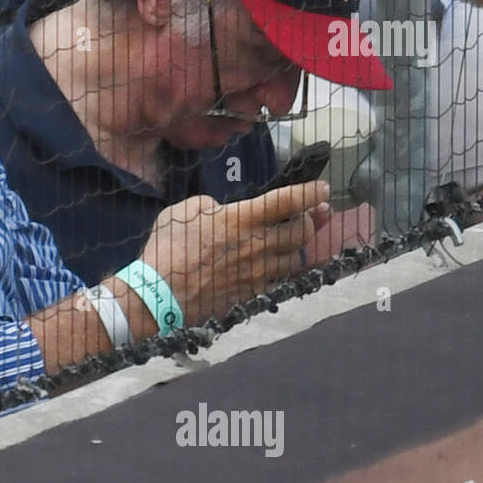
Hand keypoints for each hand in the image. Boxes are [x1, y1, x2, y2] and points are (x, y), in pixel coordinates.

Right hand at [142, 183, 331, 324]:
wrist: (160, 293)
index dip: (311, 192)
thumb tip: (225, 211)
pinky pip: (281, 281)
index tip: (322, 189)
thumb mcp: (186, 209)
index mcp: (243, 218)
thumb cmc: (168, 247)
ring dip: (296, 248)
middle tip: (304, 217)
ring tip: (288, 243)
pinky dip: (282, 272)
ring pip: (297, 259)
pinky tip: (275, 268)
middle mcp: (259, 245)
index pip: (290, 201)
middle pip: (303, 231)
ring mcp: (259, 272)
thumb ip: (213, 206)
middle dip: (309, 221)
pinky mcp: (254, 294)